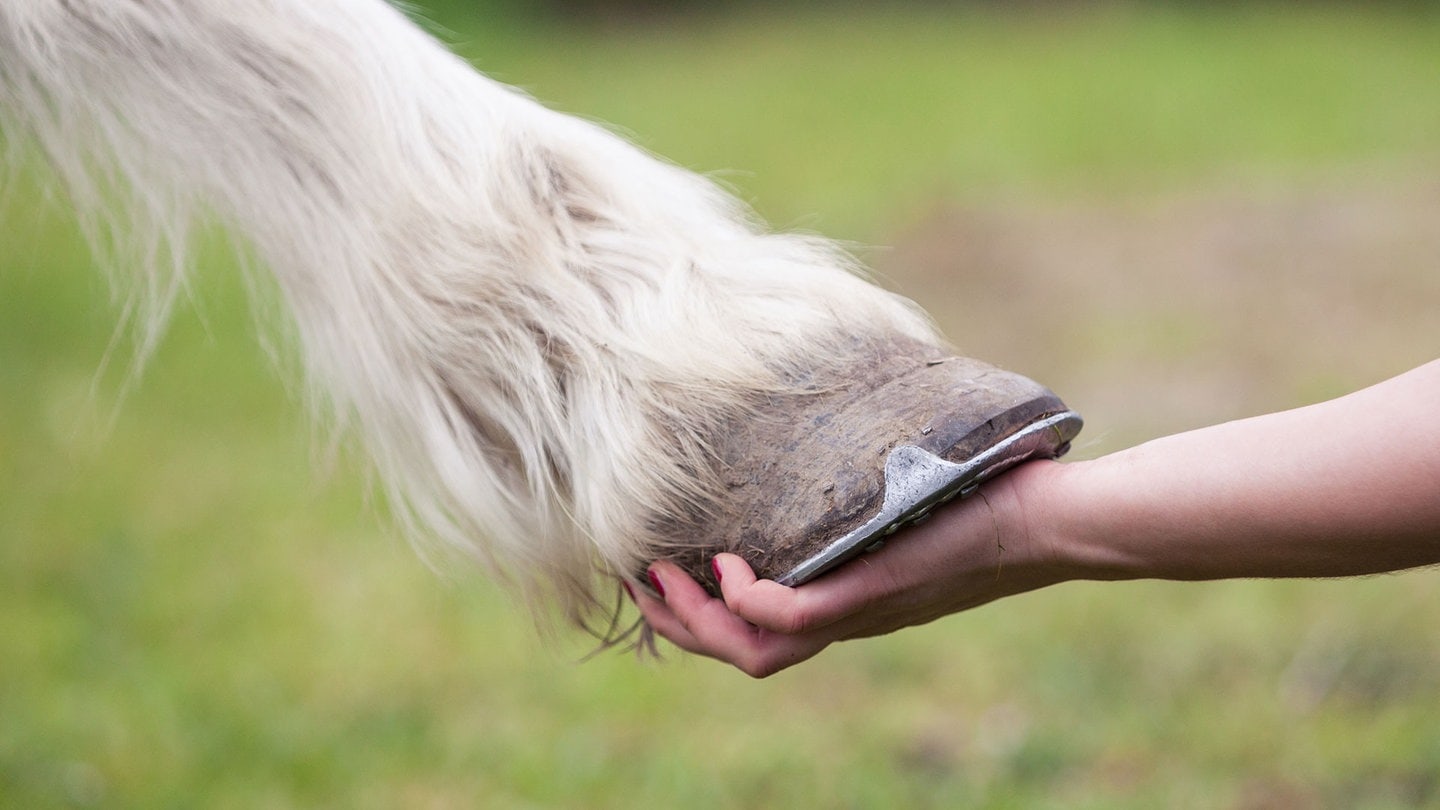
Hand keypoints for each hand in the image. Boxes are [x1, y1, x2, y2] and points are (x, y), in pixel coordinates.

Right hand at [633, 461, 1070, 676]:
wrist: (1048, 520)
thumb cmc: (983, 496)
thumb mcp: (900, 490)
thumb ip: (858, 475)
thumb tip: (825, 410)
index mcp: (842, 598)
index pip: (752, 628)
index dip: (697, 612)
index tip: (659, 570)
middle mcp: (843, 616)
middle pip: (739, 650)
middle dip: (678, 624)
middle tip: (642, 581)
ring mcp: (855, 609)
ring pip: (752, 651)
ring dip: (696, 622)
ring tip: (665, 577)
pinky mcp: (870, 591)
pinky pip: (786, 621)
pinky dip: (743, 601)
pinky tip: (726, 562)